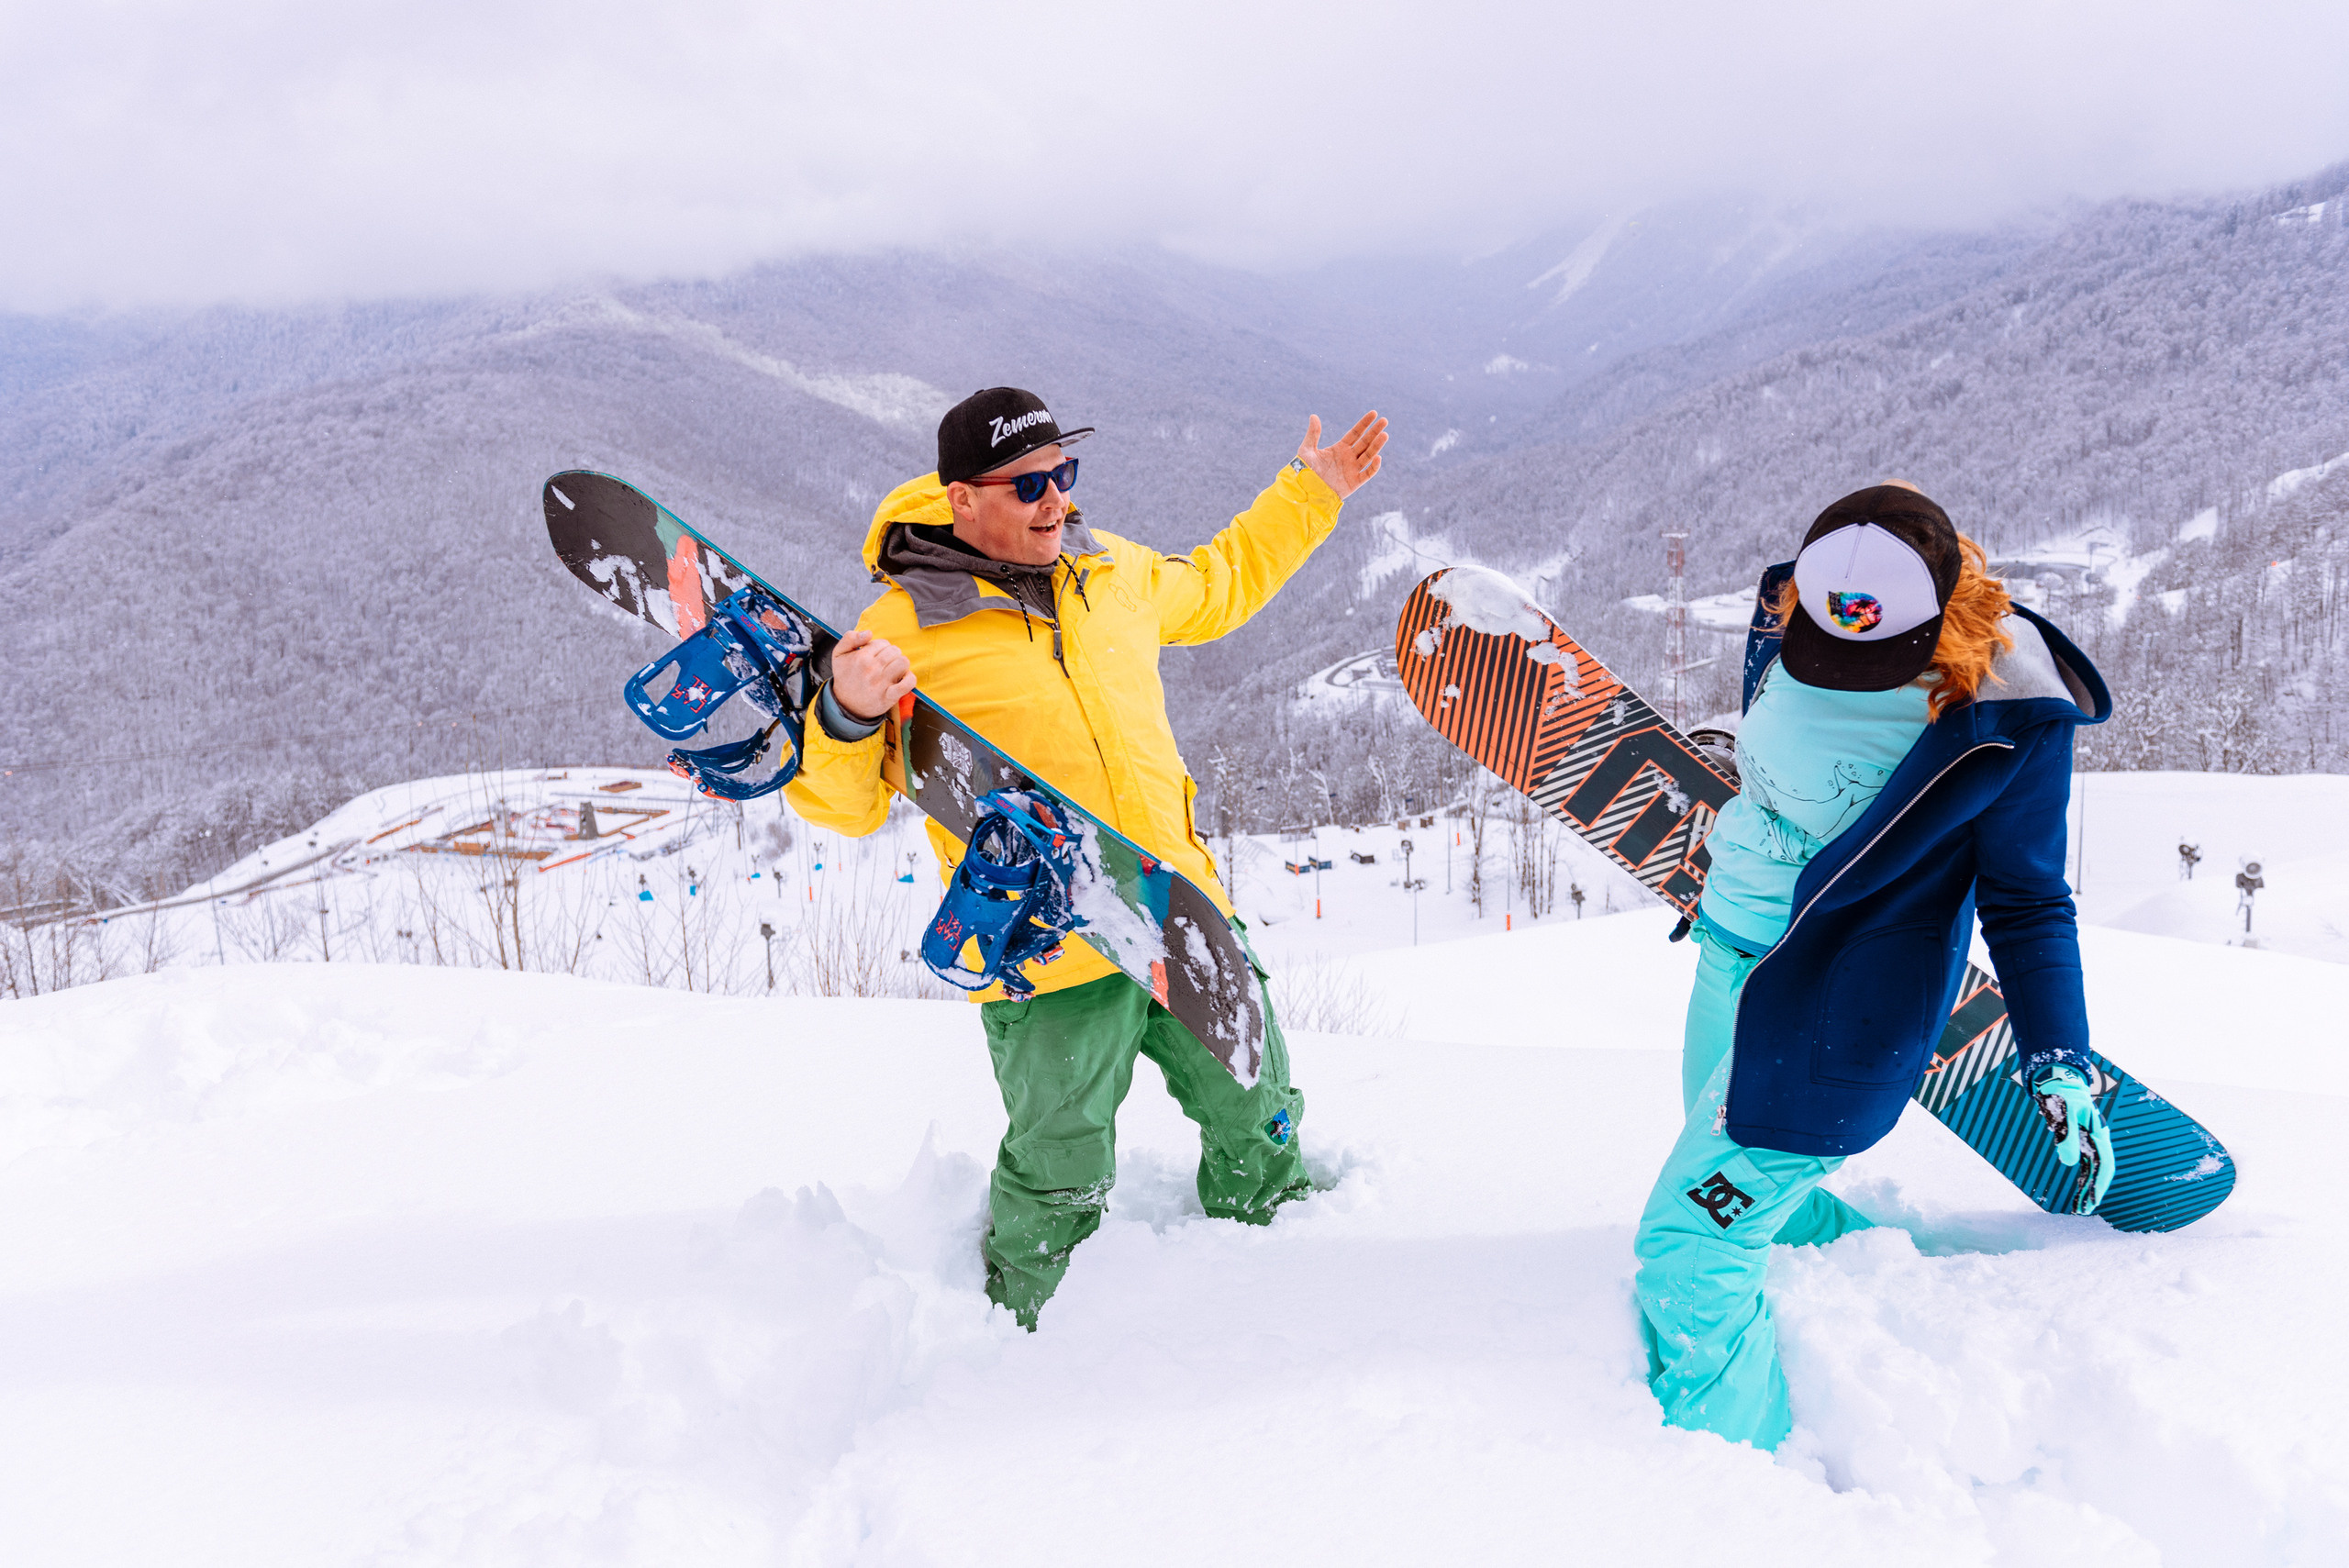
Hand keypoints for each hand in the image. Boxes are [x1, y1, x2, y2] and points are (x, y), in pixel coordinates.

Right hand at [830, 628, 914, 720]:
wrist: (846, 704)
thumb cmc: (845, 677)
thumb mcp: (839, 654)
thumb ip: (850, 638)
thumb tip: (868, 633)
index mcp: (861, 657)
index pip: (883, 643)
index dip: (881, 647)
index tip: (876, 655)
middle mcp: (871, 669)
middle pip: (894, 651)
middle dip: (891, 654)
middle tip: (885, 662)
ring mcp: (881, 683)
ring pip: (903, 662)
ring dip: (900, 664)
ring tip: (893, 669)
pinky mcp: (889, 696)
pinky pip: (907, 683)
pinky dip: (910, 679)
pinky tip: (903, 678)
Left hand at [1296, 410, 1387, 500]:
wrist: (1306, 491)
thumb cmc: (1305, 471)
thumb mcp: (1307, 450)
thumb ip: (1313, 434)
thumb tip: (1314, 416)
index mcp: (1339, 448)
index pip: (1355, 433)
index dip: (1364, 424)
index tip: (1374, 413)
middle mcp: (1348, 458)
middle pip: (1365, 442)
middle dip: (1375, 432)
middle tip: (1384, 421)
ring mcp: (1352, 469)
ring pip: (1369, 455)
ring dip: (1377, 446)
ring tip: (1385, 435)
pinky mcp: (1354, 482)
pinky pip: (1367, 473)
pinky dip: (1374, 467)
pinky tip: (1378, 457)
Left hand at [2031, 1065, 2114, 1215]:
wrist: (2058, 1079)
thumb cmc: (2062, 1094)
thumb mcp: (2063, 1113)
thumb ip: (2067, 1137)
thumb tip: (2069, 1163)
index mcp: (2099, 1134)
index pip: (2104, 1165)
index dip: (2100, 1184)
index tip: (2094, 1201)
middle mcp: (2097, 1139)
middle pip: (2099, 1171)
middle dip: (2094, 1191)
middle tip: (2084, 1211)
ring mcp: (2090, 1140)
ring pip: (2092, 1169)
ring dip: (2087, 1187)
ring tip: (2080, 1206)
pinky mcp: (2080, 1139)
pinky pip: (2084, 1162)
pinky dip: (2081, 1177)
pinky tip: (2078, 1188)